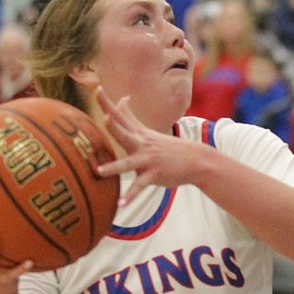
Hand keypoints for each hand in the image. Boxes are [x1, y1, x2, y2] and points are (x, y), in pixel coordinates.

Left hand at [94, 88, 197, 204]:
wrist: (196, 161)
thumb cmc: (169, 147)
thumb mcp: (148, 131)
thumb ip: (130, 116)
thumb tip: (122, 98)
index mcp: (138, 134)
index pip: (120, 115)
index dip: (108, 102)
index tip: (97, 87)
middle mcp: (142, 144)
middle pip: (125, 133)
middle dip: (114, 126)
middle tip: (105, 118)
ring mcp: (148, 160)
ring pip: (128, 163)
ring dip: (114, 167)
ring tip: (99, 171)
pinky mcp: (154, 175)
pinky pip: (140, 187)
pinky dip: (130, 196)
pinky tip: (121, 205)